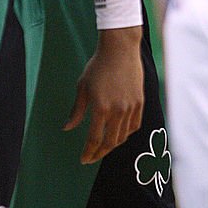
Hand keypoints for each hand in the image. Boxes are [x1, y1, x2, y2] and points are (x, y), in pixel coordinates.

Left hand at [64, 26, 143, 163]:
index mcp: (101, 108)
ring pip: (123, 136)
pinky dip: (127, 133)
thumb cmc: (98, 65)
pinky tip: (120, 133)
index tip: (84, 159)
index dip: (88, 152)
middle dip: (100, 153)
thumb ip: (77, 111)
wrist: (120, 48)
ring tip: (105, 145)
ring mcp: (131, 106)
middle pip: (110, 142)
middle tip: (92, 157)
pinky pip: (135, 125)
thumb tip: (67, 128)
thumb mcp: (83, 87)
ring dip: (113, 144)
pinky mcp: (140, 101)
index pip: (94, 140)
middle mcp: (117, 110)